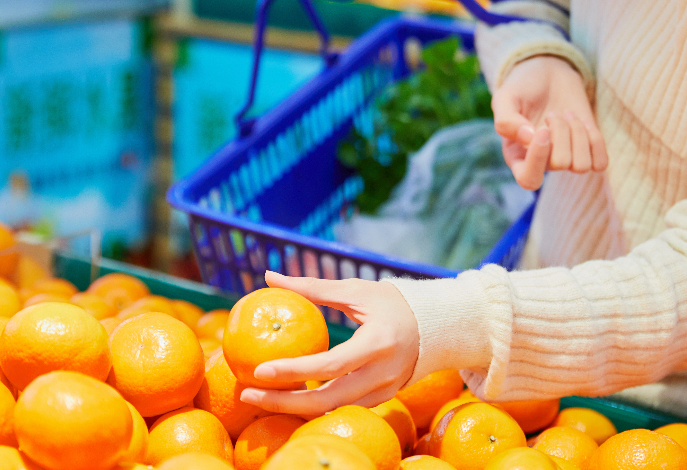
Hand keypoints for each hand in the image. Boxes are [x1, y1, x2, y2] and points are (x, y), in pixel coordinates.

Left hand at [238, 271, 418, 415]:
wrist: (439, 328)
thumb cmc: (393, 302)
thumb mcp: (355, 290)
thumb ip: (312, 287)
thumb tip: (268, 275)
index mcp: (378, 343)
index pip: (330, 365)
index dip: (293, 371)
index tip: (259, 370)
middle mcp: (383, 374)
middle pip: (327, 400)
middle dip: (283, 402)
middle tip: (247, 393)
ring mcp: (385, 391)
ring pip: (333, 410)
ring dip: (294, 407)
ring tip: (259, 396)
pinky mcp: (383, 399)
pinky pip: (343, 408)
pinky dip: (314, 406)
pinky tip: (288, 396)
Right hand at [493, 55, 607, 189]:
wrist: (548, 74)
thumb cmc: (522, 88)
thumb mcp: (505, 98)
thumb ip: (506, 120)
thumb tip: (528, 140)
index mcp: (517, 157)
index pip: (529, 180)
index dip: (538, 159)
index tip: (542, 130)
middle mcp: (542, 163)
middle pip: (560, 164)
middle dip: (561, 132)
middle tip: (551, 113)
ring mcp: (566, 158)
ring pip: (581, 165)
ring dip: (577, 133)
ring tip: (566, 115)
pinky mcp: (587, 151)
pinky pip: (599, 163)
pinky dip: (595, 141)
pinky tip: (582, 123)